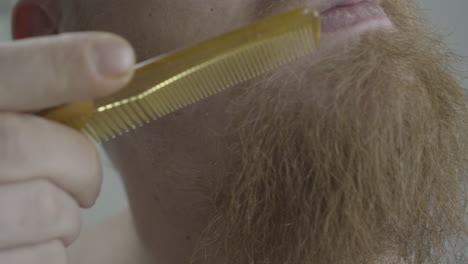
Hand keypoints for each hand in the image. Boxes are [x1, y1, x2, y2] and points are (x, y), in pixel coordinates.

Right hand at [0, 32, 134, 263]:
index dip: (61, 64)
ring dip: (66, 216)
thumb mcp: (13, 123)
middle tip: (82, 177)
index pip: (4, 74)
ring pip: (48, 211)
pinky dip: (54, 252)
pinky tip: (28, 243)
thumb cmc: (9, 170)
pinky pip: (48, 259)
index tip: (121, 60)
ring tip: (42, 212)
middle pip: (30, 148)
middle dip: (78, 165)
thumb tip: (117, 64)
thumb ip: (44, 95)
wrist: (0, 218)